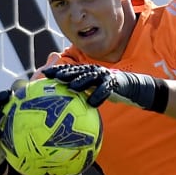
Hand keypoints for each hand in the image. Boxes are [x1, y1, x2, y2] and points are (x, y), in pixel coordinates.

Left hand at [41, 64, 164, 110]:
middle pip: (77, 71)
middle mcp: (94, 71)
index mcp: (87, 72)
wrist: (130, 88)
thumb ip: (80, 91)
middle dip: (66, 74)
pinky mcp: (113, 83)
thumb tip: (63, 100)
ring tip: (72, 88)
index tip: (45, 75)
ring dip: (81, 82)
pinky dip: (99, 96)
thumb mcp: (93, 89)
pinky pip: (105, 90)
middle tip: (54, 78)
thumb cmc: (108, 90)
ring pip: (90, 78)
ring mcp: (104, 76)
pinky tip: (92, 103)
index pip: (70, 70)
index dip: (58, 71)